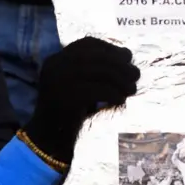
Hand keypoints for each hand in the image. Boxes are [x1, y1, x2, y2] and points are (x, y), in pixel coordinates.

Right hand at [21, 37, 139, 169]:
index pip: (86, 43)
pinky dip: (114, 94)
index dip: (109, 48)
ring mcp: (58, 81)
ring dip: (121, 79)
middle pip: (96, 57)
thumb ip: (96, 69)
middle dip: (120, 64)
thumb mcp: (79, 84)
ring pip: (100, 72)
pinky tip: (120, 100)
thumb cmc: (68, 113)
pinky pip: (99, 90)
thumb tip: (127, 55)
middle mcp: (54, 66)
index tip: (126, 57)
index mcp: (55, 60)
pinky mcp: (66, 98)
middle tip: (135, 75)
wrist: (48, 141)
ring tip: (132, 89)